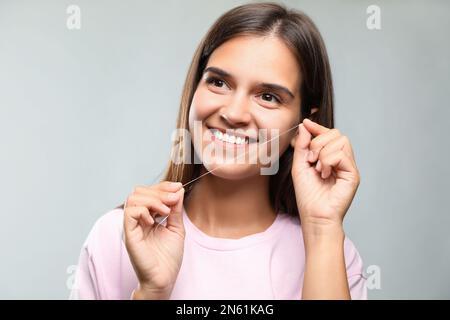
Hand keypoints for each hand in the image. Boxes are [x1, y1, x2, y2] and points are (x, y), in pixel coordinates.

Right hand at [123, 181, 184, 298]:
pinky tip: (154, 221)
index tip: (178, 188)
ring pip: (133, 198)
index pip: (149, 192)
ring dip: (153, 200)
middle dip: (159, 191)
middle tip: (174, 198)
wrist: (164, 278)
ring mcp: (132, 225)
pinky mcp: (129, 233)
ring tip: (166, 211)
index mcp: (148, 216)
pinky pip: (129, 212)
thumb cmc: (168, 258)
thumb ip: (176, 209)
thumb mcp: (176, 227)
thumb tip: (178, 189)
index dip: (163, 186)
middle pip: (139, 191)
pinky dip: (143, 211)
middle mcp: (138, 219)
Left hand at [291, 118, 359, 229]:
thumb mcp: (300, 166)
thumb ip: (302, 145)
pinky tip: (324, 174)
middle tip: (311, 160)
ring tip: (318, 169)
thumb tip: (305, 125)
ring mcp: (348, 166)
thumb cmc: (307, 195)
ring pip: (340, 140)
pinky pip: (342, 153)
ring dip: (323, 153)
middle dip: (318, 142)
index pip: (329, 134)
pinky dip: (328, 161)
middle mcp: (341, 160)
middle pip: (335, 133)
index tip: (306, 123)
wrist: (314, 215)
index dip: (317, 127)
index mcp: (330, 157)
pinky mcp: (353, 174)